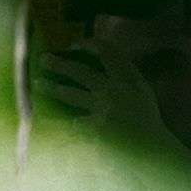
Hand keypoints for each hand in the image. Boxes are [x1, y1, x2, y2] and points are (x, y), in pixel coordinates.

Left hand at [38, 43, 173, 150]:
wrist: (152, 148)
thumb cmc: (145, 119)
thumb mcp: (141, 91)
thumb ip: (125, 75)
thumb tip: (101, 58)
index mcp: (129, 79)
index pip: (109, 52)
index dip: (90, 44)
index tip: (75, 42)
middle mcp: (115, 90)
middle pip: (81, 72)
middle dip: (60, 64)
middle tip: (43, 59)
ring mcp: (104, 109)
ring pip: (71, 94)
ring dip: (52, 88)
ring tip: (38, 83)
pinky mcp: (96, 127)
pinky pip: (74, 122)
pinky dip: (67, 122)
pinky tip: (59, 122)